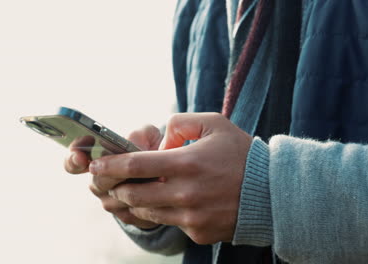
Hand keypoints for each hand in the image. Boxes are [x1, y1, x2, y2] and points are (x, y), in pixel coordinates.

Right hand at [64, 125, 161, 228]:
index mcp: (96, 159)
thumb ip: (139, 134)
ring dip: (134, 188)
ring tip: (155, 178)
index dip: (73, 159)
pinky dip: (146, 201)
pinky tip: (159, 192)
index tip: (80, 156)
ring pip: (115, 198)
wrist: (171, 175)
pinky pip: (132, 212)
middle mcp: (99, 182)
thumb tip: (132, 146)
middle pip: (98, 182)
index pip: (73, 161)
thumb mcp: (148, 135)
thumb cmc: (153, 149)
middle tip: (133, 169)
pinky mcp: (127, 216)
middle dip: (115, 175)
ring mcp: (110, 201)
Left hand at [90, 113, 251, 243]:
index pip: (134, 166)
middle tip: (109, 180)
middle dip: (115, 187)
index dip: (109, 165)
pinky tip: (166, 202)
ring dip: (134, 201)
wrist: (273, 192)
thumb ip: (181, 123)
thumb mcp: (215, 124)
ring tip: (133, 190)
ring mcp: (191, 217)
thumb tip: (159, 139)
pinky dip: (161, 212)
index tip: (94, 165)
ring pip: (146, 212)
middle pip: (132, 195)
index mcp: (186, 163)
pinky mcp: (197, 232)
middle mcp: (185, 193)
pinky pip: (168, 223)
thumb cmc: (241, 154)